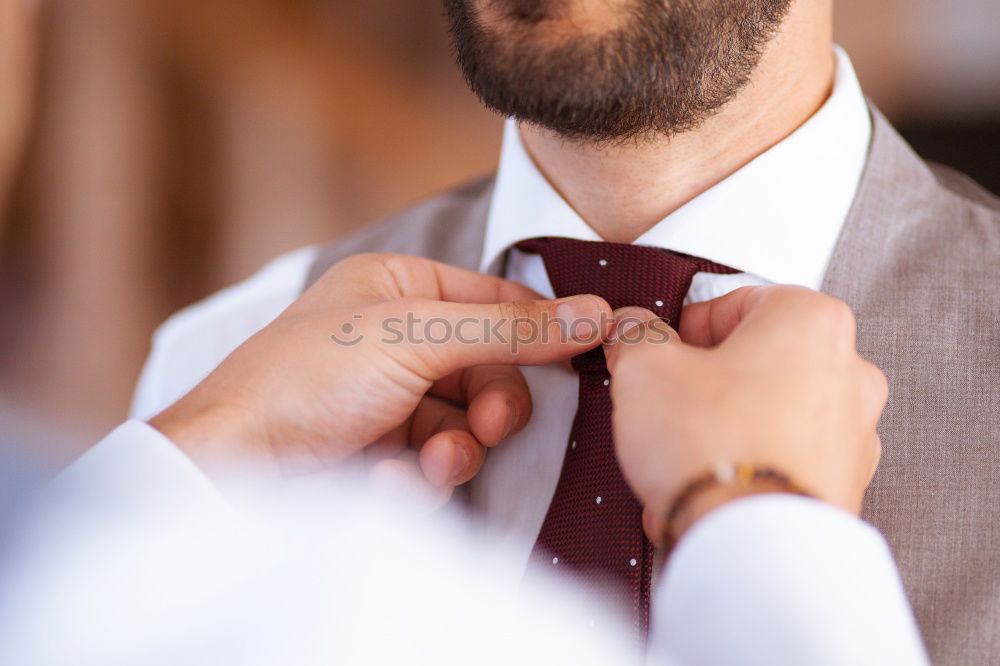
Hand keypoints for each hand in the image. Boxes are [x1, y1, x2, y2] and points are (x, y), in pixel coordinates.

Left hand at [151, 253, 611, 502]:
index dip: (540, 325)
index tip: (590, 344)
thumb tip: (593, 312)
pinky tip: (382, 480)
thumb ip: (510, 330)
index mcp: (395, 286)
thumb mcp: (415, 337)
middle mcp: (392, 336)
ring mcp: (384, 396)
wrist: (230, 467)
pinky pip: (430, 464)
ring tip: (427, 464)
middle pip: (486, 369)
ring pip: (463, 425)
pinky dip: (415, 478)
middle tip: (486, 425)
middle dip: (489, 405)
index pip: (494, 299)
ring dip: (454, 451)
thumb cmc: (304, 380)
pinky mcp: (375, 450)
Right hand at [604, 286, 886, 544]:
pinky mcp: (843, 487)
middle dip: (708, 380)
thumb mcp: (646, 368)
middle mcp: (848, 372)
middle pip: (756, 359)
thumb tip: (632, 330)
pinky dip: (746, 469)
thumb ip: (636, 336)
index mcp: (811, 321)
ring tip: (684, 453)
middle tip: (671, 401)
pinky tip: (707, 486)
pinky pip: (782, 462)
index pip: (733, 302)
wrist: (750, 546)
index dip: (684, 329)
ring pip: (770, 413)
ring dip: (726, 427)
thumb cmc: (715, 447)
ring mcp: (853, 435)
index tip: (661, 352)